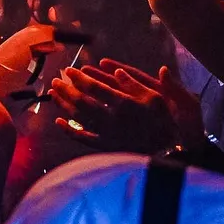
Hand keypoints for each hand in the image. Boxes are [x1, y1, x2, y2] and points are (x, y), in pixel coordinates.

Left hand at [50, 62, 193, 151]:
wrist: (171, 153)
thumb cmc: (166, 123)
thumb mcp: (156, 98)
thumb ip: (135, 84)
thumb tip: (117, 71)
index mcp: (124, 104)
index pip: (95, 87)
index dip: (80, 78)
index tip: (70, 70)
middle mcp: (112, 119)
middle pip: (82, 101)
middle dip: (67, 89)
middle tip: (55, 80)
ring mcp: (107, 134)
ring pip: (79, 118)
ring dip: (64, 105)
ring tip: (53, 94)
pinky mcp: (106, 147)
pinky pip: (84, 139)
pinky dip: (69, 131)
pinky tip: (59, 123)